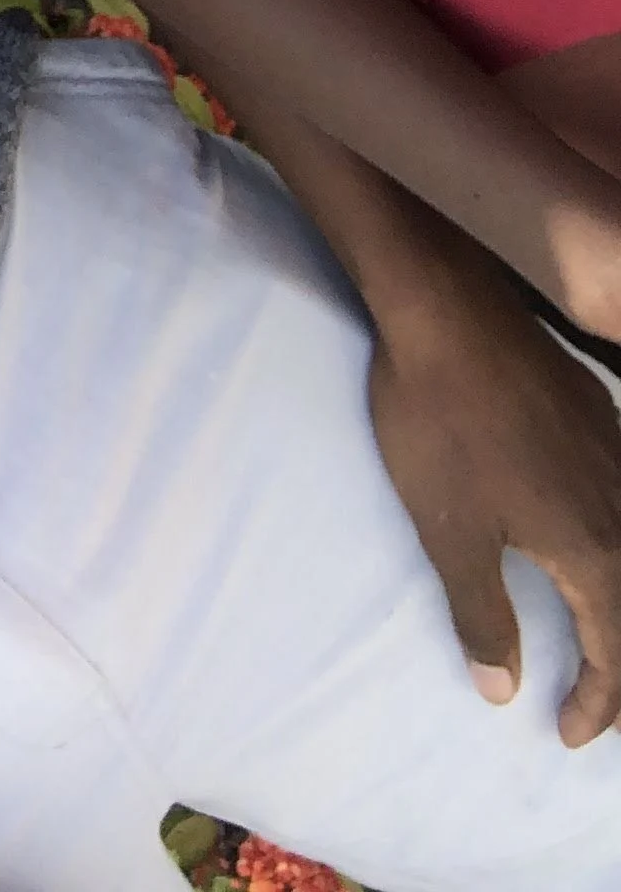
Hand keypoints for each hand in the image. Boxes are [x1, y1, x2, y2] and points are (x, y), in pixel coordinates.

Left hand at [369, 261, 620, 744]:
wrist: (446, 309)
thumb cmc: (440, 425)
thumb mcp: (451, 533)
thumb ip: (482, 617)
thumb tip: (502, 690)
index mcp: (593, 547)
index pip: (617, 653)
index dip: (599, 704)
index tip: (568, 734)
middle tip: (598, 710)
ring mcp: (617, 455)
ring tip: (605, 645)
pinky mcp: (601, 417)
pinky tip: (599, 548)